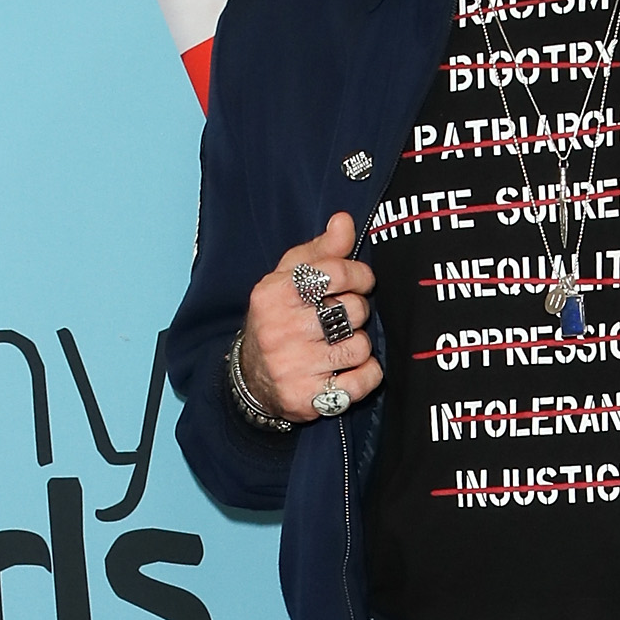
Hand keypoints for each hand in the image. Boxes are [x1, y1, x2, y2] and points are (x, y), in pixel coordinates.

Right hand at [237, 211, 382, 420]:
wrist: (252, 378)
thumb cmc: (279, 318)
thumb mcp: (290, 277)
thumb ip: (321, 249)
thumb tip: (345, 221)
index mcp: (274, 294)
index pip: (334, 273)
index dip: (359, 275)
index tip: (361, 282)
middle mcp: (280, 330)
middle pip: (353, 310)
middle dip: (357, 312)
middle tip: (343, 319)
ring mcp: (293, 367)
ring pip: (361, 346)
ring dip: (360, 344)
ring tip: (341, 344)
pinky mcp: (308, 399)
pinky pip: (362, 381)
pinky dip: (367, 374)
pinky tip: (352, 369)